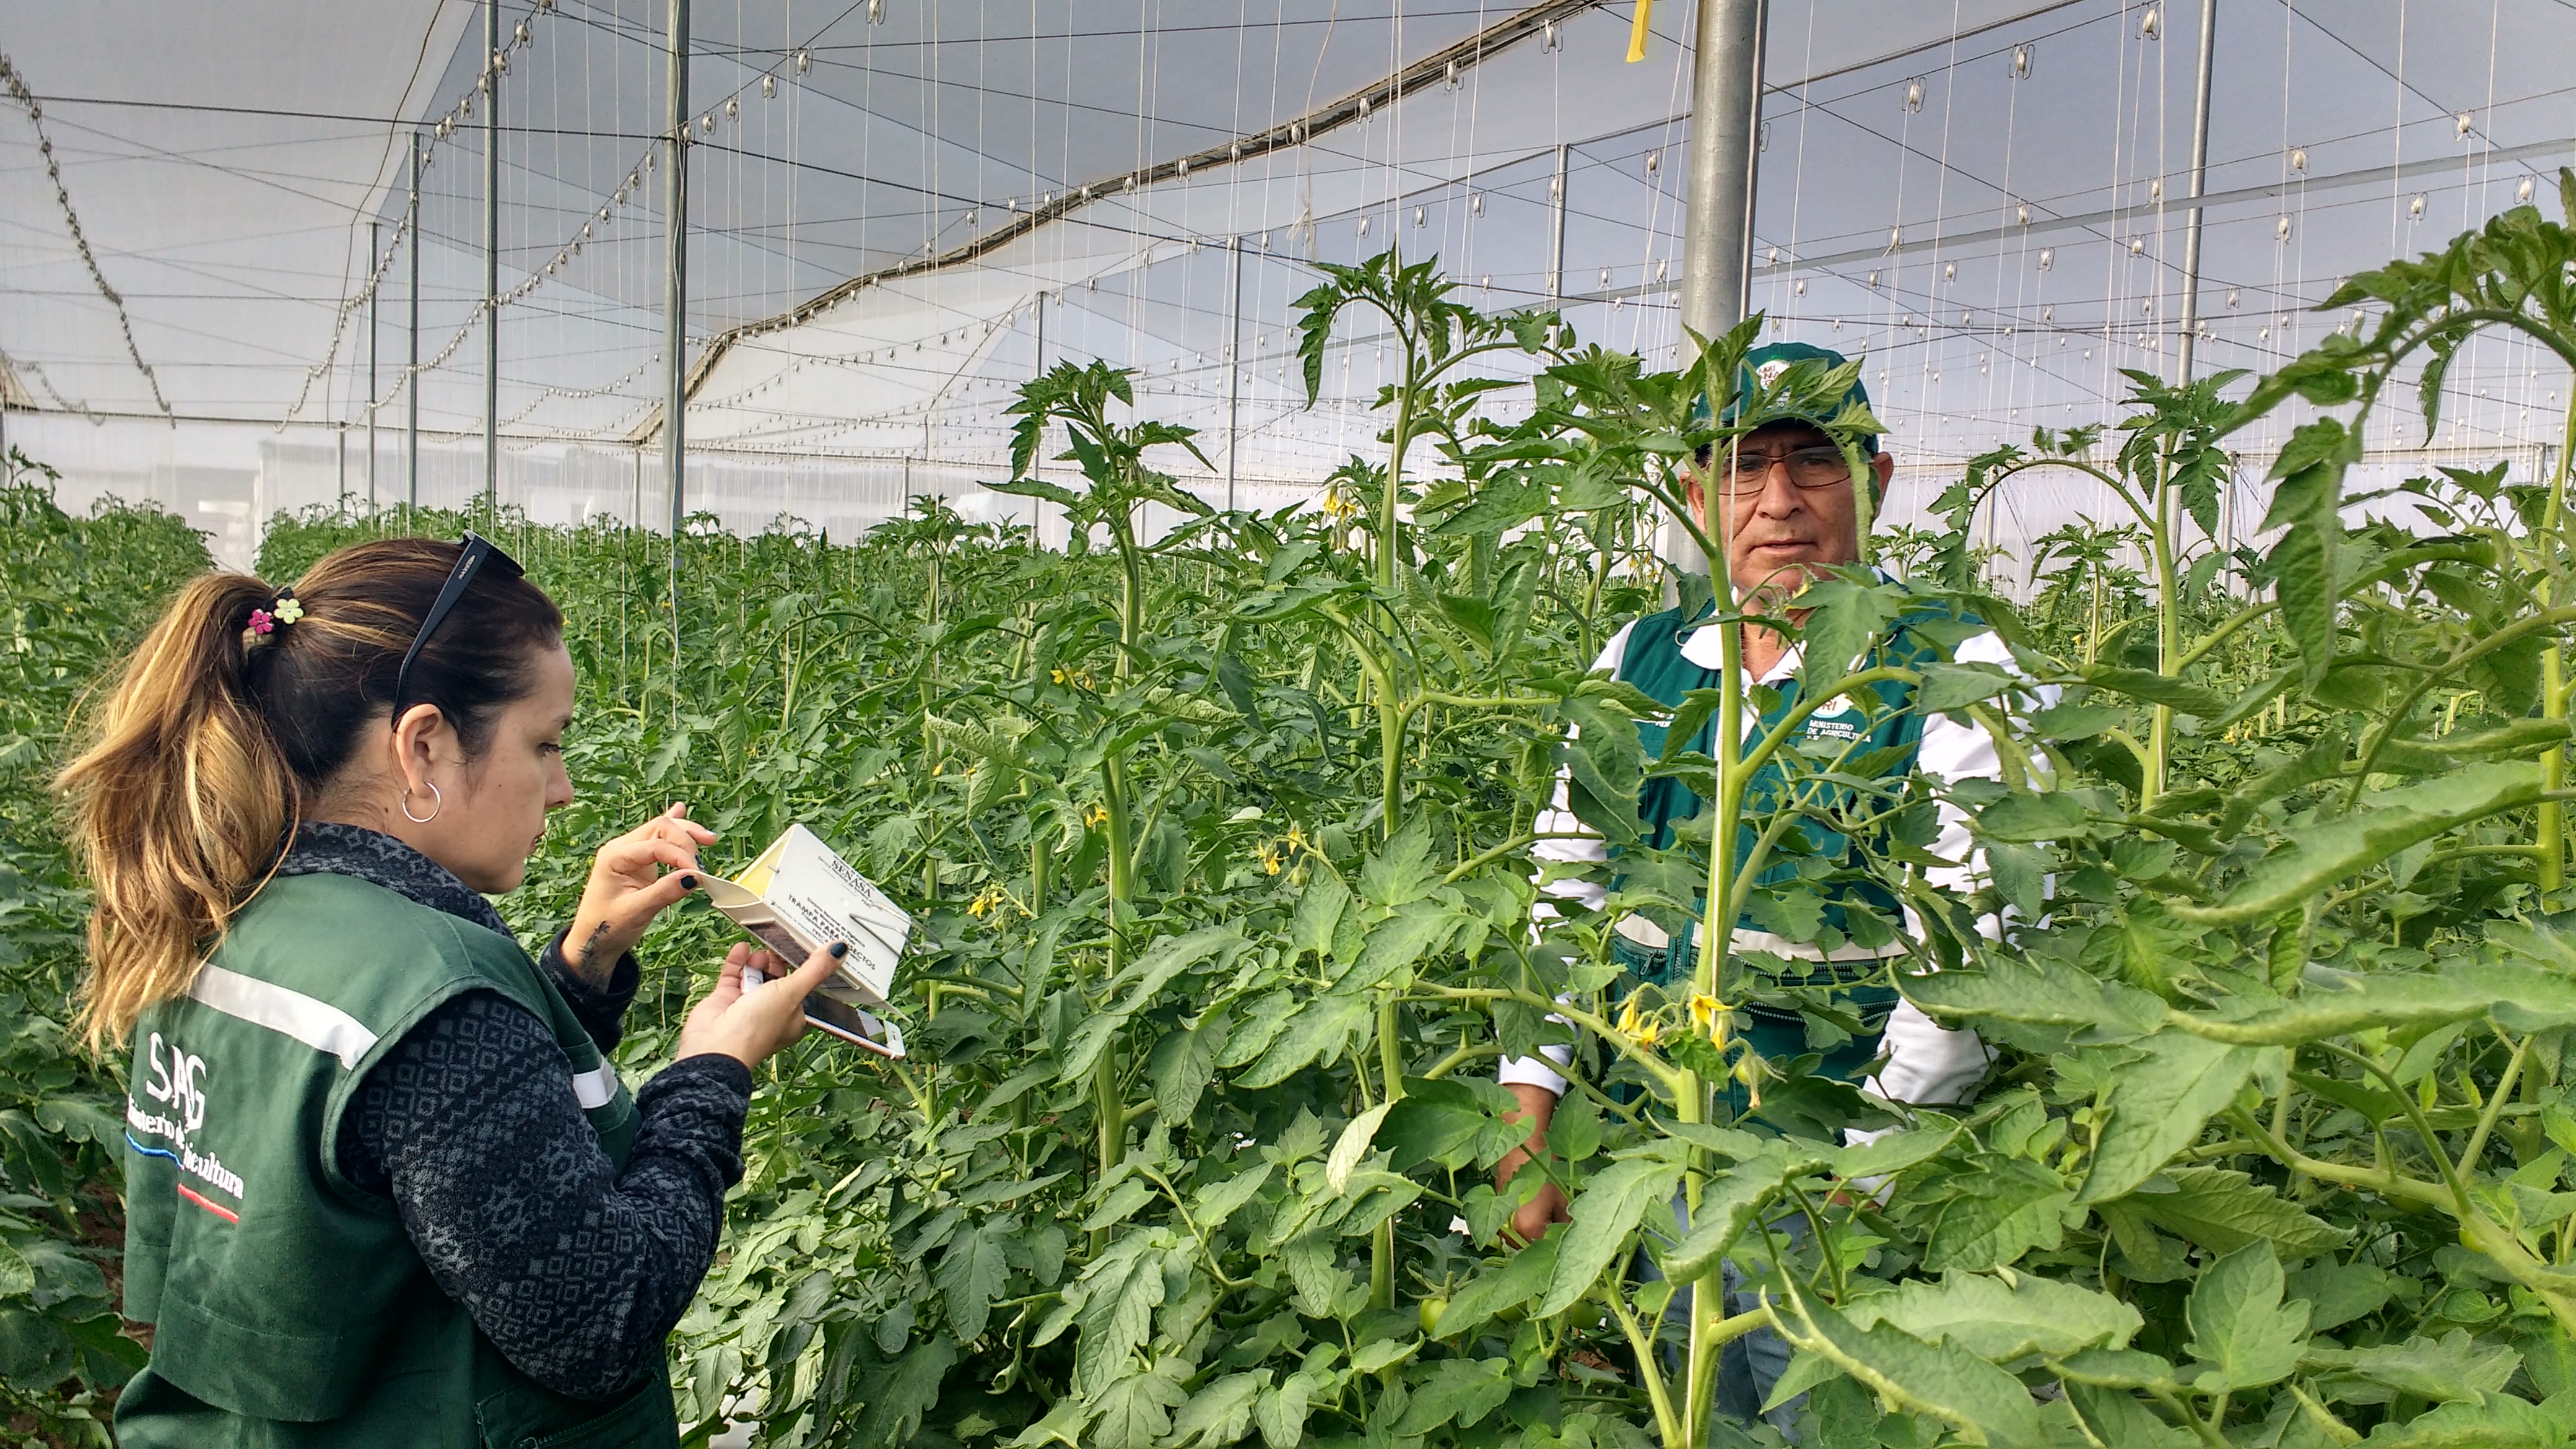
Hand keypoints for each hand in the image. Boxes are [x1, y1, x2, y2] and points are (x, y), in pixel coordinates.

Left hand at [563, 804, 717, 982]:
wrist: (593, 940)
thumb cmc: (607, 926)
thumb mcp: (636, 912)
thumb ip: (664, 892)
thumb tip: (695, 877)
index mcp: (614, 856)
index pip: (655, 845)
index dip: (681, 856)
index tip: (700, 874)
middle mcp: (622, 848)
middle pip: (660, 827)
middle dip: (686, 838)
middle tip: (705, 859)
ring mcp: (632, 853)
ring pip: (662, 830)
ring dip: (686, 834)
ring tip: (709, 840)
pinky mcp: (640, 861)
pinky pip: (658, 838)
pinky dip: (673, 829)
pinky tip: (681, 808)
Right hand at [676, 941, 844, 1069]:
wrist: (716, 1047)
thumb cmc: (757, 1029)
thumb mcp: (793, 993)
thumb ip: (814, 970)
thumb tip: (840, 950)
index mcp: (795, 1016)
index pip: (806, 986)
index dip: (809, 966)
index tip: (811, 944)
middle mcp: (772, 1011)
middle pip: (780, 978)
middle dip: (781, 960)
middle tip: (784, 940)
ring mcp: (748, 1005)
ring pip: (757, 974)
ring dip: (759, 960)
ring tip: (762, 950)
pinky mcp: (726, 999)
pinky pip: (734, 974)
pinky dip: (739, 960)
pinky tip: (742, 948)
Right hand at [1495, 1081, 1568, 1247]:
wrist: (1524, 1138)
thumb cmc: (1549, 1165)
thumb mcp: (1567, 1200)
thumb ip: (1569, 1227)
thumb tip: (1577, 1242)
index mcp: (1527, 1229)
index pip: (1547, 1251)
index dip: (1562, 1247)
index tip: (1573, 1241)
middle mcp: (1508, 1229)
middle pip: (1532, 1247)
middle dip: (1548, 1241)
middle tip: (1565, 1230)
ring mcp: (1501, 1218)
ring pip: (1522, 1236)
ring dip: (1536, 1232)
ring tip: (1553, 1217)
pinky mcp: (1499, 1207)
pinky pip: (1514, 1223)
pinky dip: (1526, 1220)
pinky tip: (1540, 1207)